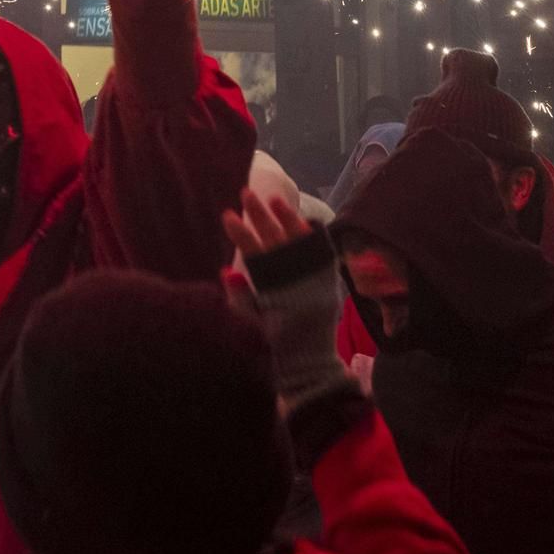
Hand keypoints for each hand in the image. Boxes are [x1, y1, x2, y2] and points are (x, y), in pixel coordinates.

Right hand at [221, 189, 353, 418]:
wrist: (309, 359)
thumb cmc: (276, 341)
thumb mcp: (252, 322)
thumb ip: (240, 296)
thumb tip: (227, 269)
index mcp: (272, 289)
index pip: (253, 253)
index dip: (240, 234)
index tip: (227, 215)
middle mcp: (293, 280)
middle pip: (274, 240)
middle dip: (259, 216)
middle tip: (246, 193)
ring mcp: (312, 278)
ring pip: (296, 240)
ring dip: (284, 218)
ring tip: (273, 200)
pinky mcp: (326, 279)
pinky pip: (319, 250)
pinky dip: (309, 234)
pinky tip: (300, 218)